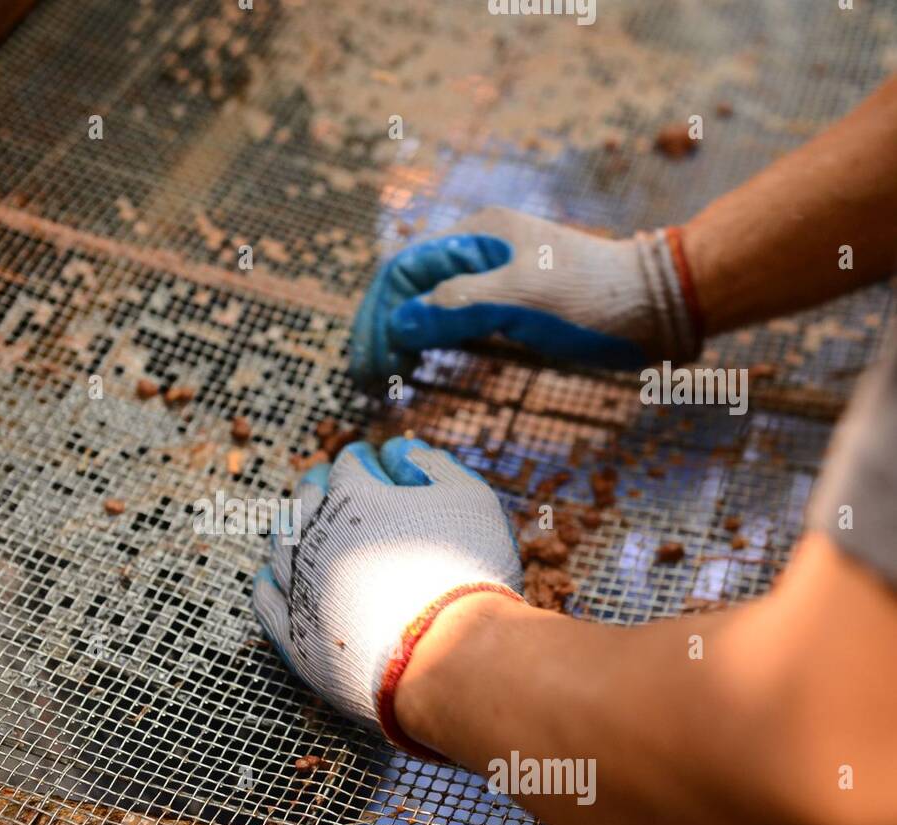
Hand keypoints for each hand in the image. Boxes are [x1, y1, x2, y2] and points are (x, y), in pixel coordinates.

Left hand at [252, 437, 523, 758]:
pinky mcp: (295, 637)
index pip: (351, 464)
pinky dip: (267, 585)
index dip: (365, 459)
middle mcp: (316, 537)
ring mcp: (300, 587)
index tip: (371, 461)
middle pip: (307, 498)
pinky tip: (268, 579)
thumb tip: (398, 450)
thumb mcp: (470, 499)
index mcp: (354, 497)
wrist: (450, 659)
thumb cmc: (466, 572)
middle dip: (321, 485)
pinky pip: (267, 603)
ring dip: (293, 529)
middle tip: (331, 484)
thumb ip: (434, 465)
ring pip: (281, 545)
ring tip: (303, 524)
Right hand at [348, 206, 701, 386]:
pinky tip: (420, 369)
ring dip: (400, 341)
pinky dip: (429, 347)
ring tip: (386, 379)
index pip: (402, 272)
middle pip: (408, 290)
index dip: (377, 316)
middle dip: (381, 331)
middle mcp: (479, 255)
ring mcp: (494, 283)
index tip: (371, 364)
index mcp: (477, 236)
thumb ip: (455, 309)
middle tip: (367, 380)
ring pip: (427, 309)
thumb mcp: (522, 299)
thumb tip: (397, 325)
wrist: (664, 306)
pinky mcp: (511, 311)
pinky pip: (454, 325)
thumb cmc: (597, 297)